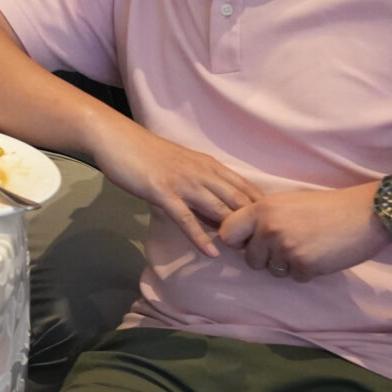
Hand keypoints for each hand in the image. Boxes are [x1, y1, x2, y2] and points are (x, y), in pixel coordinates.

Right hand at [86, 114, 261, 258]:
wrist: (116, 138)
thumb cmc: (146, 152)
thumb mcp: (182, 164)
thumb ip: (201, 183)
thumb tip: (216, 207)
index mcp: (209, 165)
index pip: (246, 188)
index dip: (263, 209)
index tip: (275, 228)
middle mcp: (202, 173)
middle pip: (238, 200)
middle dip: (256, 224)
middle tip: (268, 247)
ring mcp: (183, 183)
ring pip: (217, 208)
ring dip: (234, 231)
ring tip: (248, 254)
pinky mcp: (162, 192)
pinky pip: (185, 217)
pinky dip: (200, 236)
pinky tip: (211, 252)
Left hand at [217, 185, 388, 280]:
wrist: (364, 214)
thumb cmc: (325, 206)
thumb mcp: (286, 201)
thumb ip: (263, 217)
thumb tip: (244, 235)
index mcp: (261, 209)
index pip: (227, 233)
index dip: (237, 241)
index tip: (248, 242)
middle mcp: (269, 229)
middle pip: (250, 259)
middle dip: (265, 258)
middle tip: (286, 247)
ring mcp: (286, 248)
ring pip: (273, 271)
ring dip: (287, 265)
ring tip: (307, 247)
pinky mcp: (304, 265)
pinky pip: (296, 277)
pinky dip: (307, 271)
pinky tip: (320, 255)